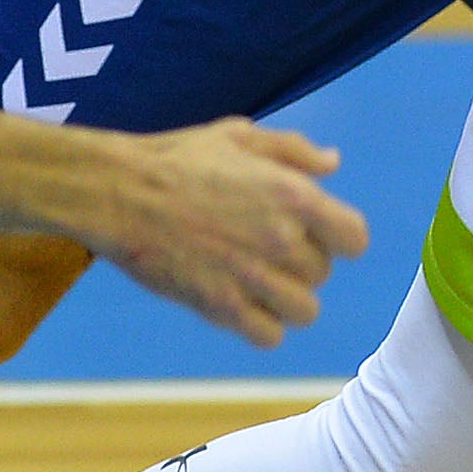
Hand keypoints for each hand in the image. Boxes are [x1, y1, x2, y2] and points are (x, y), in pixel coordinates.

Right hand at [94, 119, 367, 347]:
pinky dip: (261, 326)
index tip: (318, 234)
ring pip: (304, 311)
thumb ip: (295, 151)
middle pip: (323, 274)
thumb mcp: (241, 135)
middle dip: (302, 264)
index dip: (340, 238)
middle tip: (267, 249)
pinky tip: (242, 303)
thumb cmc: (177, 158)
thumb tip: (333, 163)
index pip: (355, 239)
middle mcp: (282, 240)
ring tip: (259, 281)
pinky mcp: (219, 306)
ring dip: (287, 299)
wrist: (117, 193)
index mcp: (295, 197)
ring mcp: (252, 277)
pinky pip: (268, 336)